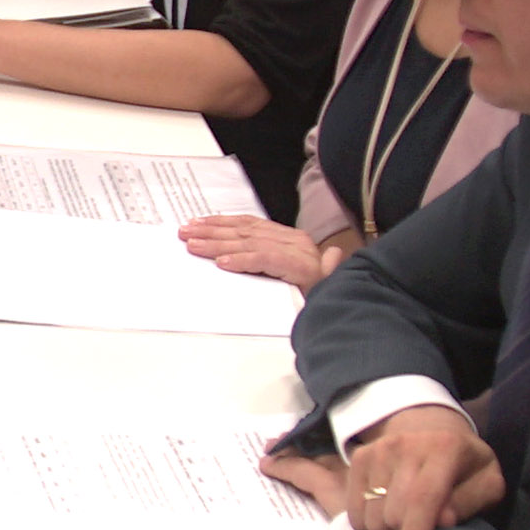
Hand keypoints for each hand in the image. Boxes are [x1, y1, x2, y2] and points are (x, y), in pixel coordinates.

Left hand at [181, 213, 337, 286]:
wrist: (345, 306)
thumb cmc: (314, 294)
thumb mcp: (284, 276)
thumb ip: (263, 264)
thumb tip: (226, 258)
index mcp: (290, 239)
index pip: (250, 225)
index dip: (221, 223)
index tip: (196, 225)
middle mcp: (295, 241)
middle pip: (245, 232)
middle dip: (212, 232)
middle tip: (185, 233)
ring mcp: (299, 253)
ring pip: (251, 243)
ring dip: (219, 244)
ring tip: (194, 246)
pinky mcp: (301, 268)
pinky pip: (266, 260)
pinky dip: (243, 259)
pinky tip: (222, 262)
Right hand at [337, 406, 505, 529]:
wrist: (435, 431)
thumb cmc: (466, 468)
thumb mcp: (487, 483)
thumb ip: (469, 503)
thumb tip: (442, 522)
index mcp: (445, 448)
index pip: (423, 498)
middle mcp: (407, 444)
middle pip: (393, 512)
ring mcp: (379, 449)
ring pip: (371, 516)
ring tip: (404, 519)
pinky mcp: (360, 456)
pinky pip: (354, 510)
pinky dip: (368, 522)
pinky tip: (386, 511)